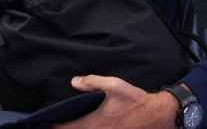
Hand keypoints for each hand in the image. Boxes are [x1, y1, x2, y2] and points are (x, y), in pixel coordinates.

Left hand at [55, 75, 177, 128]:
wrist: (158, 115)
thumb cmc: (135, 100)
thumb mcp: (114, 86)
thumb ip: (92, 82)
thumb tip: (74, 81)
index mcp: (95, 122)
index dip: (55, 127)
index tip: (48, 123)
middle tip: (54, 125)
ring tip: (69, 126)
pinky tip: (87, 126)